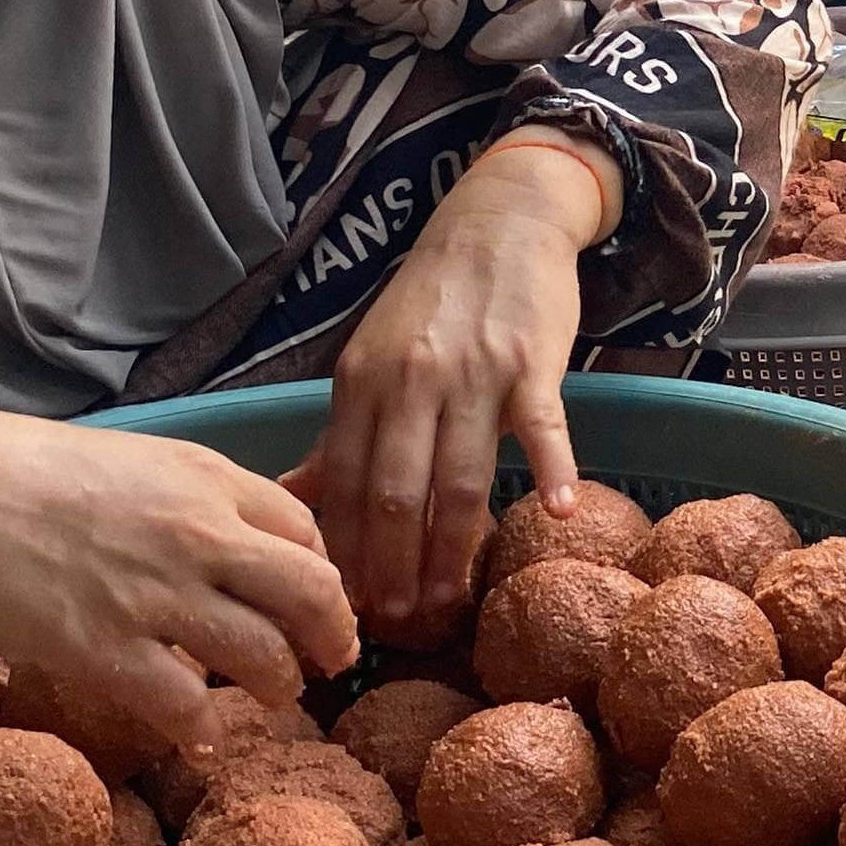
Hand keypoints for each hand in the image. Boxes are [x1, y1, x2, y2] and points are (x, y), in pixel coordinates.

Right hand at [0, 403, 357, 744]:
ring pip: (264, 655)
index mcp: (207, 480)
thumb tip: (239, 543)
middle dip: (334, 635)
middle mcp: (197, 534)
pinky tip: (204, 742)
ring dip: (278, 685)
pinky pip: (184, 706)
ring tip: (270, 696)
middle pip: (313, 593)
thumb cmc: (25, 471)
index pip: (308, 532)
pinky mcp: (103, 648)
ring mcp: (153, 594)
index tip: (318, 603)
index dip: (323, 573)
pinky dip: (205, 733)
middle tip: (332, 662)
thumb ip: (194, 499)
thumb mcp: (135, 461)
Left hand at [290, 128, 620, 635]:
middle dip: (392, 567)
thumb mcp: (371, 362)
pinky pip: (541, 424)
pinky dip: (551, 468)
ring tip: (450, 603)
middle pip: (395, 492)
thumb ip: (341, 436)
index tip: (344, 607)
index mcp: (361, 384)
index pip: (344, 484)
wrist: (498, 220)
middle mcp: (410, 380)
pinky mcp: (534, 363)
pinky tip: (555, 513)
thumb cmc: (432, 302)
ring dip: (452, 548)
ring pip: (459, 476)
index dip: (344, 551)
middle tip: (396, 625)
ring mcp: (474, 372)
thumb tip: (290, 504)